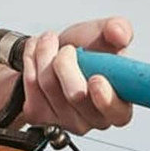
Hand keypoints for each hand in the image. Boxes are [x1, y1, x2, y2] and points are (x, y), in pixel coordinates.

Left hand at [22, 17, 133, 134]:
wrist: (54, 53)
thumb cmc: (84, 50)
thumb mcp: (105, 34)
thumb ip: (118, 29)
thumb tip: (119, 32)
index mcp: (118, 104)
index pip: (118, 113)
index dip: (106, 99)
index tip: (96, 78)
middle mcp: (94, 119)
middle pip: (76, 96)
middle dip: (66, 62)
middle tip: (67, 48)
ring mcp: (66, 120)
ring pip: (49, 86)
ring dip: (45, 54)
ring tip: (50, 42)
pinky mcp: (39, 116)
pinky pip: (31, 85)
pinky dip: (30, 60)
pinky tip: (37, 54)